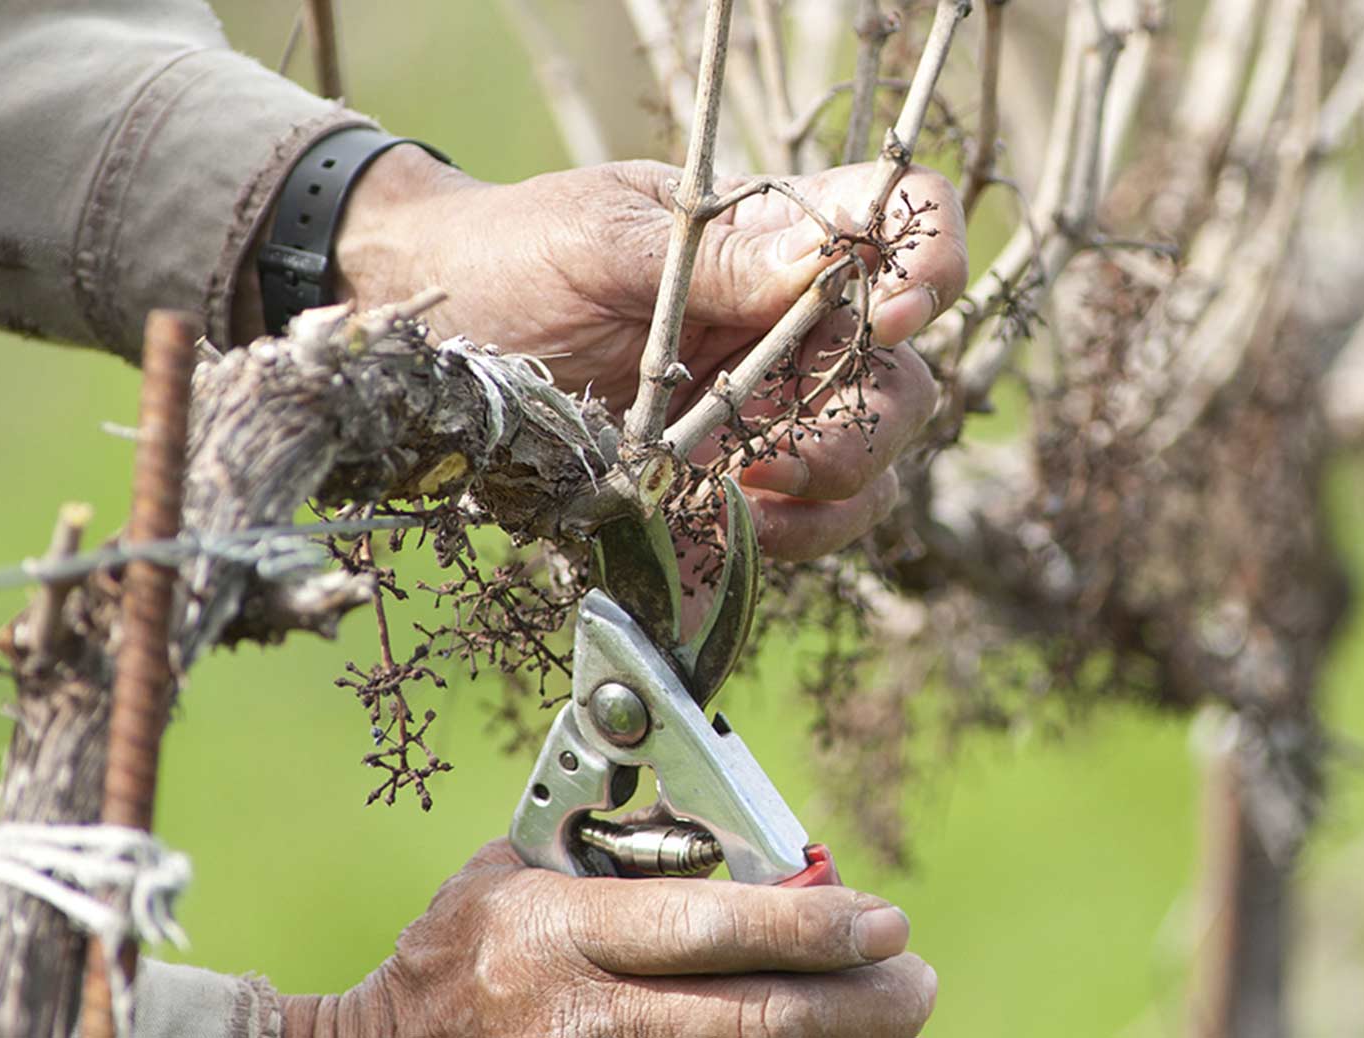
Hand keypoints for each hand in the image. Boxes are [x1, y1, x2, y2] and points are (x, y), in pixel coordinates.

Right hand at [277, 840, 936, 1037]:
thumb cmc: (458, 950)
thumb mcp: (517, 871)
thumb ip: (616, 849)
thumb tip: (744, 836)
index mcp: (559, 931)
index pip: (711, 927)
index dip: (812, 926)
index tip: (886, 920)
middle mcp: (580, 1014)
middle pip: (751, 1017)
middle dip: (856, 1004)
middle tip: (917, 980)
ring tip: (893, 1016)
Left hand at [330, 149, 965, 561]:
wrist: (435, 346)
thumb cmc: (515, 260)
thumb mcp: (604, 242)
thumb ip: (718, 258)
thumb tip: (827, 259)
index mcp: (773, 235)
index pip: (898, 219)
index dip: (928, 259)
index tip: (896, 312)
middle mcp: (791, 323)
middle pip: (903, 369)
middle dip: (872, 419)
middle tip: (793, 452)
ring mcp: (770, 406)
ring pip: (871, 456)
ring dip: (835, 487)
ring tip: (752, 496)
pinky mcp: (735, 480)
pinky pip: (808, 520)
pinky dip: (791, 536)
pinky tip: (733, 527)